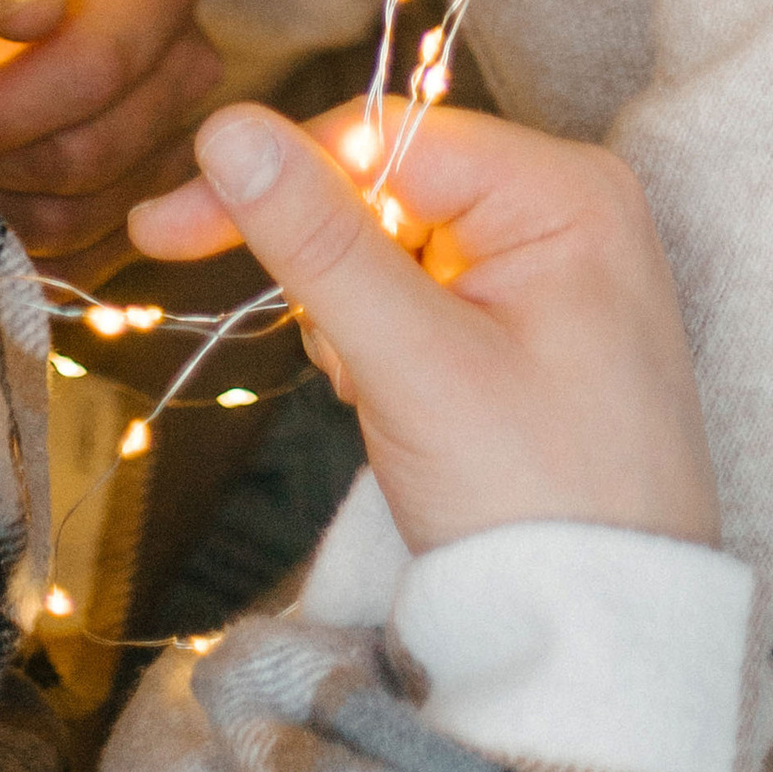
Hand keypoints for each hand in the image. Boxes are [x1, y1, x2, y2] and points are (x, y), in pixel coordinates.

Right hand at [129, 101, 717, 553]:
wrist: (607, 643)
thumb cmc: (538, 502)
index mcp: (565, 188)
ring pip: (396, 248)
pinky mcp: (537, 325)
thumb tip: (227, 128)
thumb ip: (319, 239)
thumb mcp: (413, 363)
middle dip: (336, 275)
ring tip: (396, 403)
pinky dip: (390, 348)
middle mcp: (570, 207)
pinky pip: (426, 298)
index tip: (165, 227)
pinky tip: (412, 410)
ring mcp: (558, 268)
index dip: (271, 177)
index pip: (383, 137)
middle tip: (340, 363)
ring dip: (361, 322)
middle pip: (390, 187)